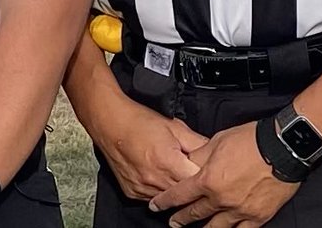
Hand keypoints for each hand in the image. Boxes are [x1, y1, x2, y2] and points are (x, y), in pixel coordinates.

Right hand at [90, 96, 207, 198]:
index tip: (208, 173)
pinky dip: (158, 190)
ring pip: (169, 199)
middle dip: (191, 185)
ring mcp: (142, 188)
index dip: (205, 176)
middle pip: (184, 194)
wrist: (109, 121)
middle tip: (190, 172)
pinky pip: (152, 198)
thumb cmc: (139, 121)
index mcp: (168, 162)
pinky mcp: (132, 192)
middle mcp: (154, 179)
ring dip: (174, 188)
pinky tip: (157, 175)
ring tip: (172, 171)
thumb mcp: (174, 126)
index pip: (198, 182)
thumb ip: (197, 142)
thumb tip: (213, 153)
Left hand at [148, 121, 298, 226]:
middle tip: (173, 223)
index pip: (180, 195)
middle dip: (182, 219)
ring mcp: (240, 210)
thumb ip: (198, 156)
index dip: (165, 202)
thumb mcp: (215, 143)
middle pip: (196, 213)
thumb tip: (187, 162)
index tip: (156, 206)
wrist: (281, 148)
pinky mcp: (258, 216)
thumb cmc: (248, 141)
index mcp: (207, 180)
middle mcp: (221, 199)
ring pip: (217, 227)